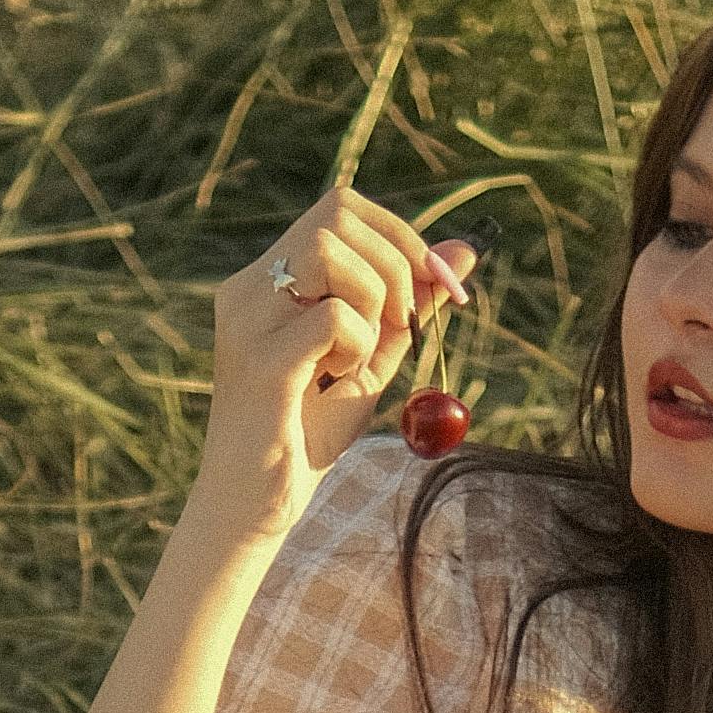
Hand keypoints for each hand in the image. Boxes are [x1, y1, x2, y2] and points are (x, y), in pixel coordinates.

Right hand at [198, 187, 472, 541]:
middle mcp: (248, 287)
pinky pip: (335, 316)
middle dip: (395, 264)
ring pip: (331, 250)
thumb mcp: (372, 356)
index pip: (339, 206)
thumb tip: (465, 250)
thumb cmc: (309, 433)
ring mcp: (247, 320)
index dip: (397, 232)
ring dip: (371, 300)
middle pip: (337, 215)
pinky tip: (337, 382)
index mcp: (267, 278)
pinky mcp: (260, 360)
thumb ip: (411, 304)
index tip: (431, 283)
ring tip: (358, 355)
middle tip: (400, 326)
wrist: (257, 506)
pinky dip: (358, 346)